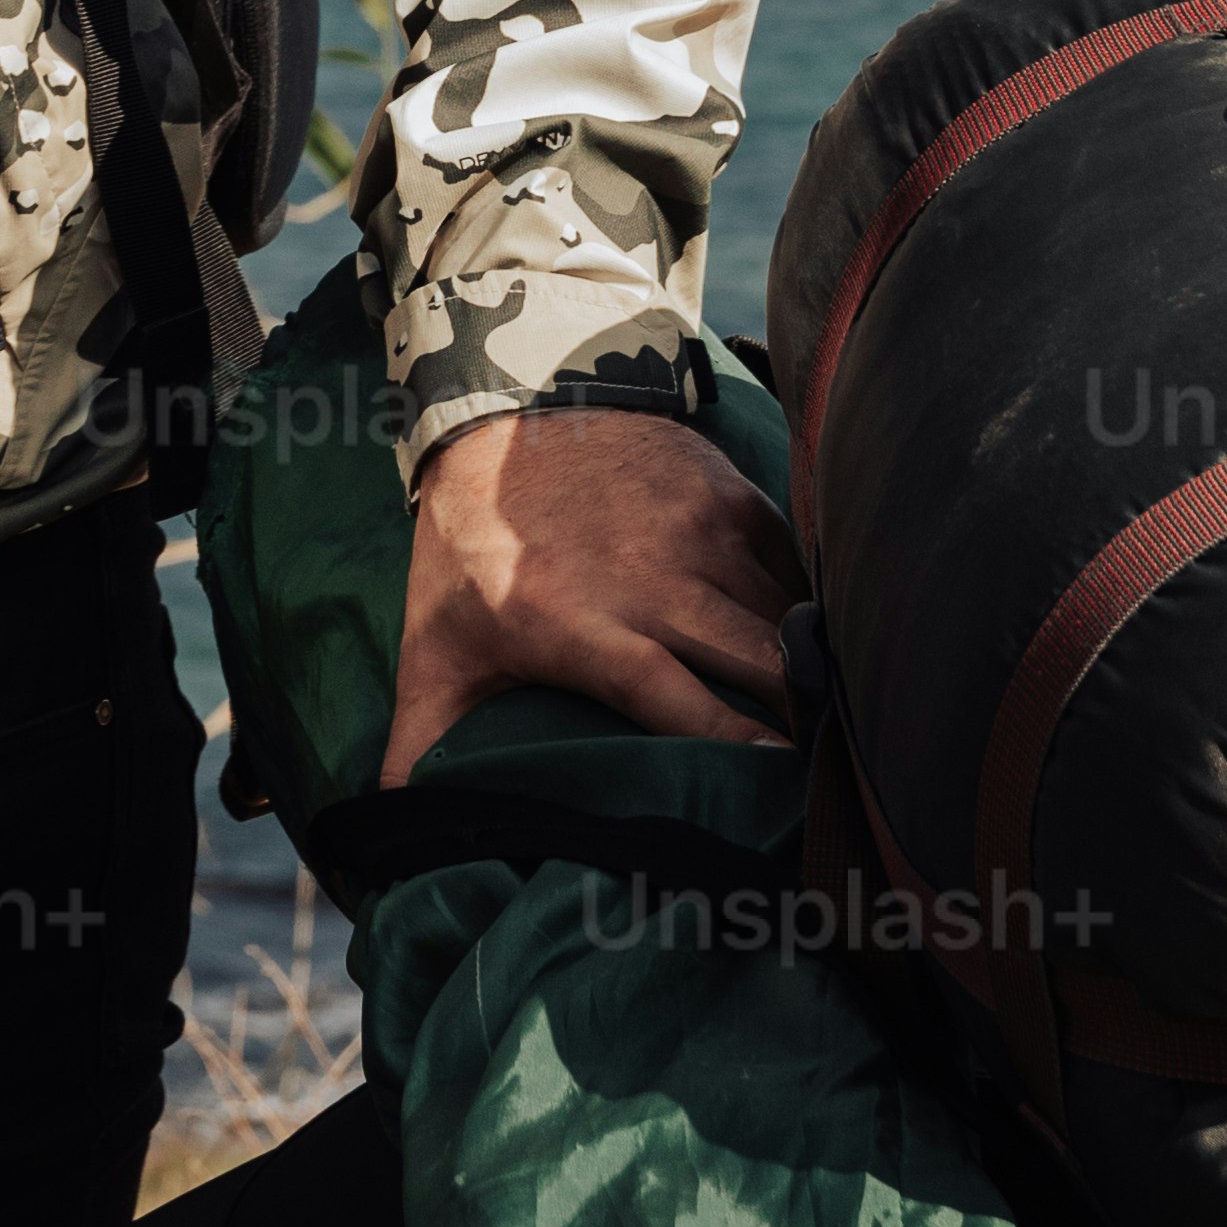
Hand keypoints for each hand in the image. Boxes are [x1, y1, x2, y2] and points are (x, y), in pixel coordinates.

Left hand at [382, 404, 800, 790]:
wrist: (510, 403)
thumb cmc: (472, 541)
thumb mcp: (435, 642)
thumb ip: (421, 738)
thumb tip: (389, 822)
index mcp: (581, 624)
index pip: (677, 697)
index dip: (734, 742)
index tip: (780, 782)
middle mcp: (652, 580)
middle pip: (759, 664)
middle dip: (803, 720)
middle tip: (831, 775)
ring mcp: (701, 533)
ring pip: (786, 619)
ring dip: (811, 671)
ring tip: (838, 727)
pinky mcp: (734, 498)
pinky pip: (797, 569)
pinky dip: (810, 612)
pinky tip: (821, 652)